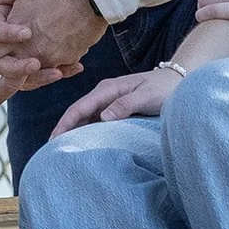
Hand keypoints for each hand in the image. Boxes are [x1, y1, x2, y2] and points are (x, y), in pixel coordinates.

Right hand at [49, 63, 180, 137]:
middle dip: (63, 128)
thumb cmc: (164, 88)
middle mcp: (104, 93)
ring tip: (62, 147)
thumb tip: (103, 117)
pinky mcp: (114, 107)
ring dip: (73, 130)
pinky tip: (81, 140)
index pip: (80, 107)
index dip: (66, 123)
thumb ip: (125, 105)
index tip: (54, 138)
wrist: (177, 79)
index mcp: (108, 89)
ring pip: (85, 116)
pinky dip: (85, 129)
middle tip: (51, 148)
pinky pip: (95, 119)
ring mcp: (108, 100)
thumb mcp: (147, 96)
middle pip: (78, 112)